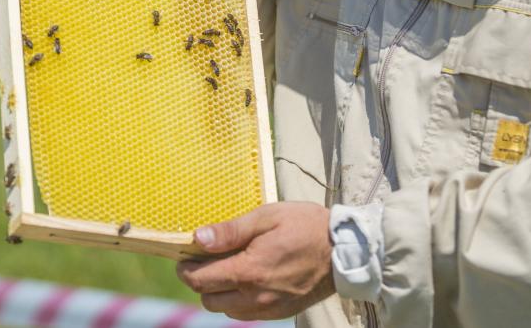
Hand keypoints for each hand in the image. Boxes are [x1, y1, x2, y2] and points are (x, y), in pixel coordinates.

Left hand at [176, 202, 334, 320]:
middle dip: (201, 281)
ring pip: (226, 310)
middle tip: (207, 259)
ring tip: (230, 268)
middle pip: (208, 299)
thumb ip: (230, 231)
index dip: (186, 269)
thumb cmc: (305, 225)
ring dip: (220, 292)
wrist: (345, 250)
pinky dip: (238, 300)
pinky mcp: (280, 313)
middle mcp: (255, 296)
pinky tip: (248, 279)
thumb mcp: (266, 217)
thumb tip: (197, 238)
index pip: (200, 280)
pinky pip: (246, 314)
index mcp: (249, 271)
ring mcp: (269, 308)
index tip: (185, 257)